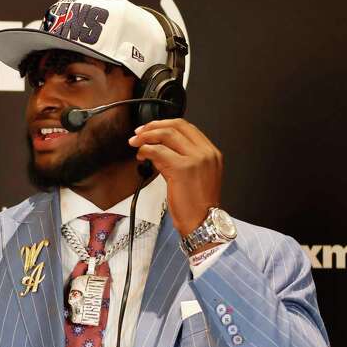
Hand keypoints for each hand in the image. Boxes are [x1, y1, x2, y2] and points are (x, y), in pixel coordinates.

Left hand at [128, 119, 222, 236]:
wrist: (202, 222)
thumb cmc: (196, 204)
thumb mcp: (195, 175)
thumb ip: (181, 158)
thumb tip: (157, 148)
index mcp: (211, 152)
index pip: (187, 127)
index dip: (165, 124)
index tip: (150, 128)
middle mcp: (206, 152)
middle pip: (177, 125)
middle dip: (153, 126)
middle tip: (139, 133)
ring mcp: (196, 159)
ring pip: (166, 134)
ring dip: (146, 137)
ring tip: (136, 144)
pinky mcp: (182, 168)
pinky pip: (157, 151)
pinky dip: (145, 150)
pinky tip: (141, 156)